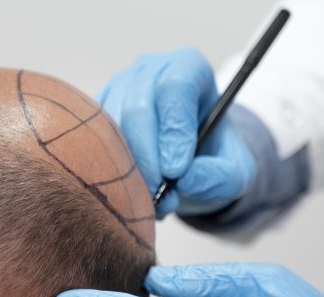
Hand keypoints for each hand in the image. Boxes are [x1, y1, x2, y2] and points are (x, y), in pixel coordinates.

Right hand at [99, 47, 256, 218]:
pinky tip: (130, 190)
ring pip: (110, 126)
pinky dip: (108, 169)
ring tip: (150, 199)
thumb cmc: (211, 162)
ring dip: (127, 169)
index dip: (174, 130)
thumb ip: (217, 178)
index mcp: (189, 69)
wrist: (188, 166)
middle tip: (160, 195)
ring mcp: (119, 88)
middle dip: (147, 158)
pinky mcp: (95, 112)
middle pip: (138, 107)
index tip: (176, 171)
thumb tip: (185, 179)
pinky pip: (92, 139)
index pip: (175, 87)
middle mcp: (150, 71)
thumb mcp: (231, 175)